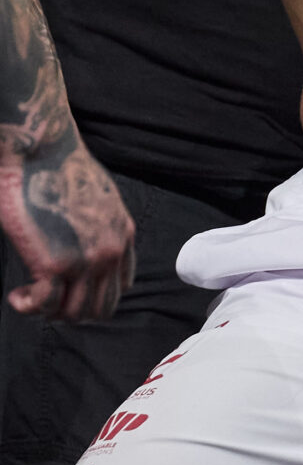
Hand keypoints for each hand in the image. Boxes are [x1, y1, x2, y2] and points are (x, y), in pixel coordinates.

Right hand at [0, 140, 134, 320]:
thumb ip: (98, 227)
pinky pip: (45, 306)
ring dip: (48, 312)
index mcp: (123, 234)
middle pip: (100, 308)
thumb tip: (80, 245)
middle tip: (43, 300)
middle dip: (70, 311)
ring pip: (74, 313)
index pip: (121, 286)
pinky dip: (28, 307)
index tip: (66, 291)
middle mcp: (111, 251)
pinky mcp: (55, 264)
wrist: (41, 151)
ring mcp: (86, 260)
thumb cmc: (58, 170)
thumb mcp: (97, 201)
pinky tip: (17, 295)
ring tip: (28, 296)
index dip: (92, 296)